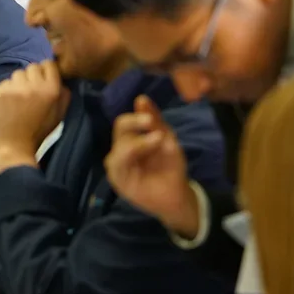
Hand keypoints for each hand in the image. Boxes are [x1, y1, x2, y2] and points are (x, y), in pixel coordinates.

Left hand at [0, 61, 69, 172]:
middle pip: (33, 67)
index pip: (49, 65)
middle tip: (31, 91)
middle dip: (32, 77)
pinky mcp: (0, 93)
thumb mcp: (59, 115)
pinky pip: (5, 82)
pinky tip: (8, 103)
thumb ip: (64, 95)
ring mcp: (15, 88)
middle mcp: (34, 86)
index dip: (46, 71)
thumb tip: (62, 78)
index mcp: (51, 90)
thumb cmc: (38, 132)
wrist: (14, 147)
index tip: (43, 80)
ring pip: (18, 74)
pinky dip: (7, 90)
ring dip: (19, 82)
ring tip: (19, 98)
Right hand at [105, 95, 199, 236]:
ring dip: (138, 142)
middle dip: (135, 122)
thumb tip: (140, 98)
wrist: (176, 194)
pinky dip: (133, 155)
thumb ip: (154, 120)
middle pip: (119, 128)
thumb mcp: (167, 139)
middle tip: (152, 123)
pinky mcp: (118, 180)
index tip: (150, 116)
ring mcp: (118, 165)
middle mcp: (121, 150)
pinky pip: (117, 165)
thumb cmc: (170, 167)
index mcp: (131, 139)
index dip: (136, 115)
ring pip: (118, 147)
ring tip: (158, 140)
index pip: (125, 122)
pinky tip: (149, 153)